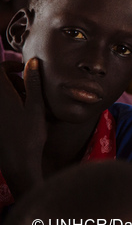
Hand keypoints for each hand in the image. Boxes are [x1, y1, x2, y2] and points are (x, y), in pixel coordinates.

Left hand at [0, 58, 45, 198]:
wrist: (18, 162)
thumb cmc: (29, 134)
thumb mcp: (36, 105)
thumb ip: (33, 82)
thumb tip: (32, 62)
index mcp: (1, 95)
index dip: (11, 65)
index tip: (25, 68)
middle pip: (0, 82)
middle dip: (13, 80)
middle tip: (29, 88)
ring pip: (1, 95)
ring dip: (12, 92)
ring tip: (28, 102)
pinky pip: (1, 107)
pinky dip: (9, 104)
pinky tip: (22, 114)